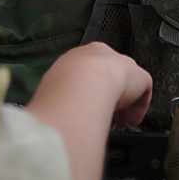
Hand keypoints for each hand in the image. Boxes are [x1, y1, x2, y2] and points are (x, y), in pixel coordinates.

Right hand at [27, 43, 151, 179]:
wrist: (83, 80)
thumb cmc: (61, 88)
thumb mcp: (47, 92)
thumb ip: (49, 100)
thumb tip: (34, 120)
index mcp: (77, 58)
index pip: (87, 73)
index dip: (90, 93)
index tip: (89, 110)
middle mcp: (99, 56)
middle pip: (109, 77)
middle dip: (108, 98)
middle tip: (106, 118)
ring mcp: (120, 64)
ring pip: (127, 83)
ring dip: (123, 104)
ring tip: (118, 123)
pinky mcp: (137, 74)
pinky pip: (143, 89)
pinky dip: (138, 107)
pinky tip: (131, 121)